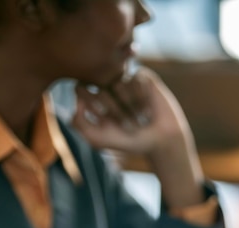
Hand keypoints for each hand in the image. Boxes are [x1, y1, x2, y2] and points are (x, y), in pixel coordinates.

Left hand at [72, 67, 190, 156]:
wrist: (160, 140)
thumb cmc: (129, 141)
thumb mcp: (99, 139)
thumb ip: (79, 124)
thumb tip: (77, 101)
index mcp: (93, 99)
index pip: (80, 88)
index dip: (92, 105)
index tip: (104, 121)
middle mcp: (107, 86)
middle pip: (100, 87)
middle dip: (114, 111)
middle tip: (127, 125)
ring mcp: (125, 79)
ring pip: (118, 83)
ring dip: (130, 106)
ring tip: (139, 117)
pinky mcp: (142, 76)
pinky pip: (136, 79)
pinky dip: (142, 98)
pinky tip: (149, 109)